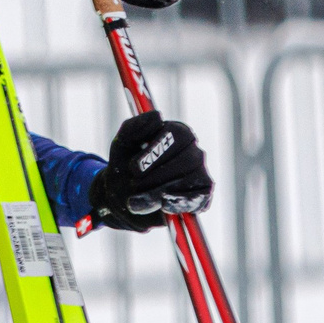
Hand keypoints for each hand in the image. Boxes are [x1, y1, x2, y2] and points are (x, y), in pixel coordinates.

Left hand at [89, 111, 211, 231]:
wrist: (122, 196)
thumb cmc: (124, 165)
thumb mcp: (121, 144)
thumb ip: (135, 127)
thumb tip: (158, 116)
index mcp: (176, 132)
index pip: (177, 135)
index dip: (156, 152)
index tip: (133, 168)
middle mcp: (193, 151)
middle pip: (186, 160)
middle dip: (155, 176)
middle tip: (132, 186)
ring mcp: (200, 173)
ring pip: (189, 181)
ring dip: (158, 193)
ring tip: (135, 201)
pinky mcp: (202, 196)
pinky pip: (198, 199)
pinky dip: (178, 204)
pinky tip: (162, 206)